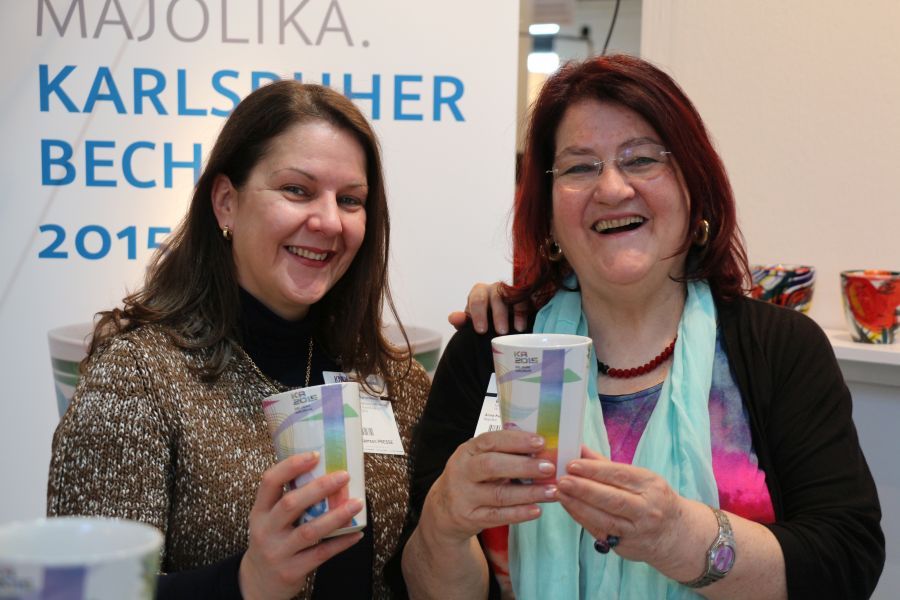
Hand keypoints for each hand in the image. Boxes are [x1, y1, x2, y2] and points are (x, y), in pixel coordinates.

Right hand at [239, 452, 364, 599]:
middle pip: (291, 504)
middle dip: (319, 487)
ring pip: (309, 531)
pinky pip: (321, 554)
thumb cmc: (271, 540)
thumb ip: (287, 498)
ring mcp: (278, 552)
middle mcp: (265, 530)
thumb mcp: (268, 519)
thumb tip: (324, 470)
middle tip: (343, 476)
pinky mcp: (291, 570)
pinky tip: (356, 532)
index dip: (291, 466)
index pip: (270, 482)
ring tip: (357, 503)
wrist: (258, 582)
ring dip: (336, 515)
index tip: (314, 455)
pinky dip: (341, 542)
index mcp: (259, 511)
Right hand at [421, 430, 557, 544]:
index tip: (541, 442)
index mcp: (467, 451)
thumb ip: (502, 453)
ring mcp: (464, 496)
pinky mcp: (470, 518)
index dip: (516, 440)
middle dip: (523, 466)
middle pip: (492, 466)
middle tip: (549, 468)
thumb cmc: (470, 479)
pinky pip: (498, 516)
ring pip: (498, 494)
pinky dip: (519, 513)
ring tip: (552, 491)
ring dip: (529, 493)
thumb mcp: (477, 460)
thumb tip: (540, 449)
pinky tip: (537, 510)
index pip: (491, 440)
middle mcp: (462, 471)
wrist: (442, 511)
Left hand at [447, 281, 527, 334]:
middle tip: (500, 331)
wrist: (502, 321)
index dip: (478, 315)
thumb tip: (454, 318)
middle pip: (496, 297)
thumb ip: (461, 321)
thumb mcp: (471, 322)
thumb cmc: (484, 320)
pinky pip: (524, 301)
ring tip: (515, 330)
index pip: (477, 300)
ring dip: (513, 313)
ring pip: (511, 297)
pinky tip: (521, 327)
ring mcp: (510, 291)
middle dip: (498, 314)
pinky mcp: (523, 297)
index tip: (481, 330)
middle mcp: (495, 288)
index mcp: (479, 292)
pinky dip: (523, 313)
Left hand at [556, 447, 687, 566]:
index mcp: (651, 485)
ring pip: (604, 519)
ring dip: (578, 505)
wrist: (677, 536)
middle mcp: (647, 509)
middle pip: (612, 499)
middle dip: (584, 489)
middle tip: (562, 480)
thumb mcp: (641, 479)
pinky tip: (568, 507)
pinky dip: (581, 518)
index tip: (572, 464)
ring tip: (559, 493)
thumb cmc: (653, 499)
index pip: (620, 475)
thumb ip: (607, 465)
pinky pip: (600, 532)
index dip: (594, 470)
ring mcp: (638, 531)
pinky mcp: (627, 547)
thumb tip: (580, 449)